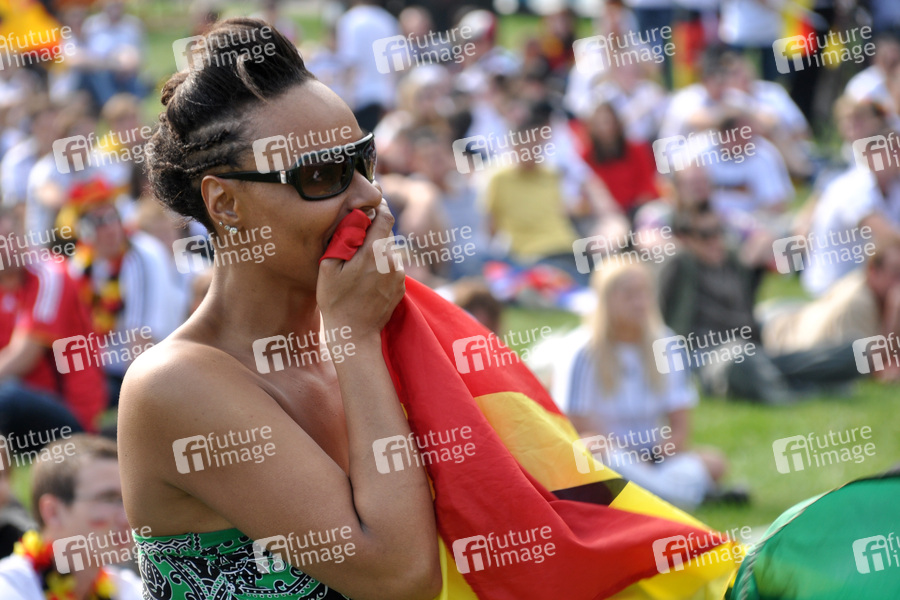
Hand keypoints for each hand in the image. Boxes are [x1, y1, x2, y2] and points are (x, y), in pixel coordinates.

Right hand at [317, 200, 404, 337]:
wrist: (354, 335)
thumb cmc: (335, 301)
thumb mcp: (329, 267)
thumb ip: (343, 239)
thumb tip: (356, 219)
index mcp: (374, 252)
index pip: (385, 216)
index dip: (379, 206)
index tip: (371, 203)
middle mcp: (391, 261)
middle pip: (386, 234)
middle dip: (372, 232)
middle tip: (354, 241)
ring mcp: (399, 275)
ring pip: (389, 251)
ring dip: (376, 251)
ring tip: (357, 267)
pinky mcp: (401, 286)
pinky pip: (392, 266)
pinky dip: (381, 266)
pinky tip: (366, 280)